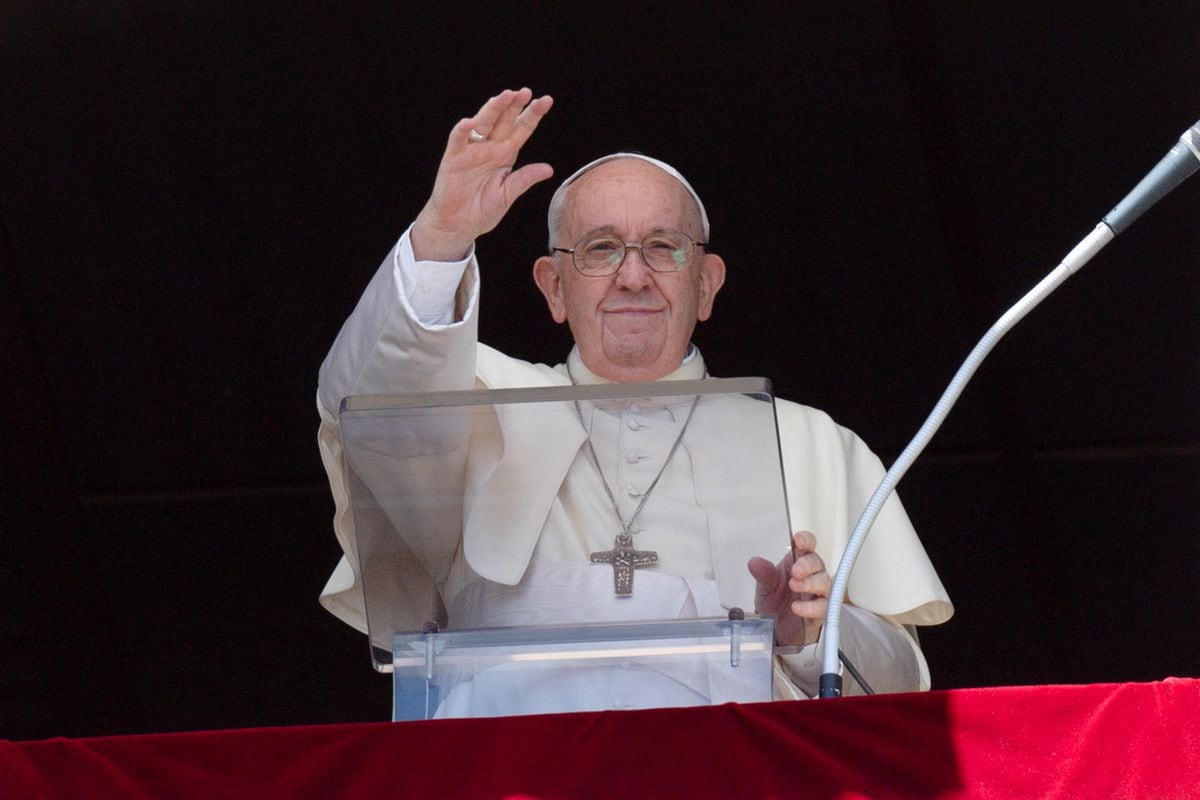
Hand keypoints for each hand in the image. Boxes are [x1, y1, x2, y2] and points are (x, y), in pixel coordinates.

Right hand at [411, 88, 554, 260]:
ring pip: (483, 123)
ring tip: (505, 96)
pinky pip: (458, 140)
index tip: (547, 100)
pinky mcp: (454, 158)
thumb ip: (524, 179)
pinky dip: (463, 131)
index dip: (533, 115)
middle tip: (526, 92)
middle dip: (514, 105)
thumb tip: (548, 169)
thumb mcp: (507, 195)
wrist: (458, 224)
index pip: (522, 129)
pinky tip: (471, 122)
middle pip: (504, 121)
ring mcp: (471, 150)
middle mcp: (490, 147)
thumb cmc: (482, 210)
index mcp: (505, 154)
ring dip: (493, 109)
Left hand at [748, 530, 831, 645]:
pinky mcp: (820, 612)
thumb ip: (763, 574)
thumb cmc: (776, 603)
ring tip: (795, 585)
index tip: (799, 540)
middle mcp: (810, 576)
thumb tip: (755, 563)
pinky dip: (810, 607)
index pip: (807, 546)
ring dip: (810, 583)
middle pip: (817, 563)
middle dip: (807, 564)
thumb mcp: (765, 587)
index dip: (806, 541)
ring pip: (824, 582)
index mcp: (797, 563)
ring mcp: (817, 593)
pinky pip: (822, 607)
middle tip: (796, 570)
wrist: (778, 629)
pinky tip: (798, 607)